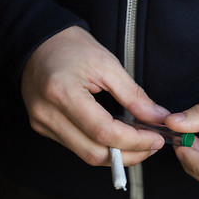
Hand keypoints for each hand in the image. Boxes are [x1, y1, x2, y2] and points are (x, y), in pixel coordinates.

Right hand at [21, 26, 169, 165]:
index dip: (135, 141)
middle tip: (152, 146)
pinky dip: (103, 148)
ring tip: (139, 144)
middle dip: (129, 155)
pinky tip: (119, 140)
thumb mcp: (108, 65)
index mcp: (63, 94)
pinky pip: (78, 148)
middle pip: (94, 153)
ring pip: (87, 155)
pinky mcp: (44, 128)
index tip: (155, 140)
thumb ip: (135, 96)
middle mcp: (47, 114)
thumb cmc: (72, 48)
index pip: (104, 132)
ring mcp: (43, 124)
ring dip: (117, 155)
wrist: (40, 42)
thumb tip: (158, 118)